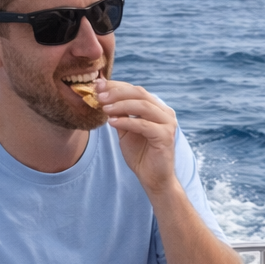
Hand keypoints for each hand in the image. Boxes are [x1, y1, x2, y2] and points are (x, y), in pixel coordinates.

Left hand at [95, 77, 176, 195]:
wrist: (153, 178)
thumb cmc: (140, 155)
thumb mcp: (125, 130)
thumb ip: (118, 114)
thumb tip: (102, 95)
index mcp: (156, 108)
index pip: (135, 90)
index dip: (116, 86)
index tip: (98, 85)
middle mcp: (164, 112)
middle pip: (140, 93)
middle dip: (117, 93)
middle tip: (99, 95)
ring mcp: (167, 123)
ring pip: (142, 106)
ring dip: (121, 105)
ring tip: (104, 108)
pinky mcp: (165, 136)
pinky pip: (143, 124)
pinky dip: (126, 121)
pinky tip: (112, 122)